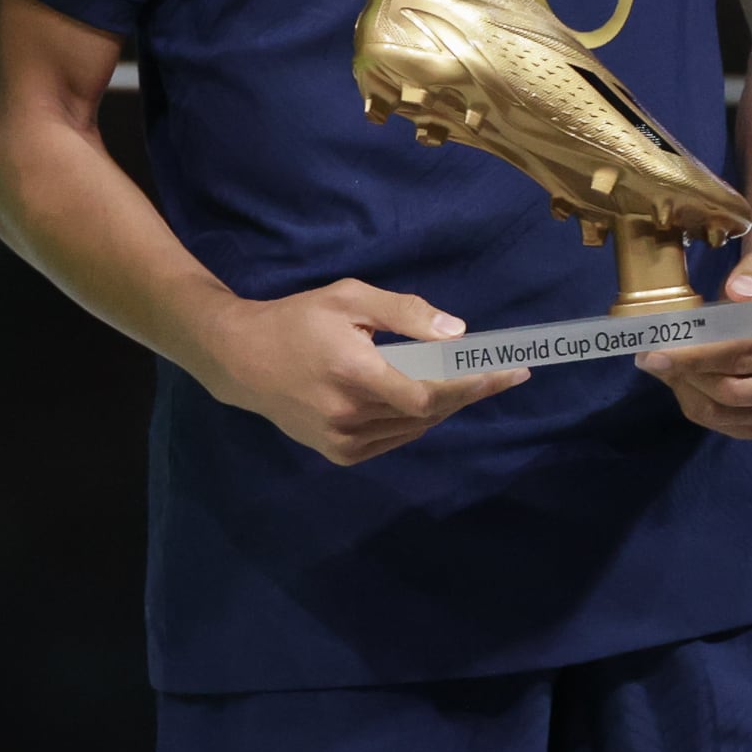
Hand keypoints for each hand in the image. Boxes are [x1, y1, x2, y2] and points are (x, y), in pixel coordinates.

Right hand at [199, 279, 524, 464]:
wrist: (239, 359)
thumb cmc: (296, 319)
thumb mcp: (347, 298)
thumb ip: (403, 313)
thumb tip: (457, 334)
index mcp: (354, 373)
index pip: (429, 392)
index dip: (474, 385)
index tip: (512, 371)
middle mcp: (350, 415)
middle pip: (429, 411)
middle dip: (468, 391)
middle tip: (499, 372)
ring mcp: (343, 440)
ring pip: (414, 428)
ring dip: (442, 405)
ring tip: (458, 381)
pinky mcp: (339, 453)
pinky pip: (394, 439)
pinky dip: (414, 420)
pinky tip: (417, 398)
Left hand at [641, 251, 751, 439]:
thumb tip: (739, 292)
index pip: (742, 353)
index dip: (696, 352)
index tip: (657, 348)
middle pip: (729, 386)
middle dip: (683, 371)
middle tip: (649, 357)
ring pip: (721, 409)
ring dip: (684, 388)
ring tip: (662, 366)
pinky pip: (721, 423)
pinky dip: (693, 403)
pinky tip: (681, 380)